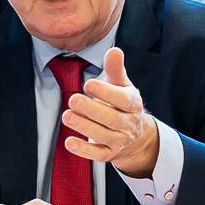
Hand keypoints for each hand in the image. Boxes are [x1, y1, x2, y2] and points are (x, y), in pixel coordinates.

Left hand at [62, 47, 159, 178]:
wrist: (137, 135)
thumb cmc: (123, 105)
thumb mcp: (122, 85)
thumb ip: (116, 69)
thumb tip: (114, 50)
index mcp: (132, 103)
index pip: (122, 99)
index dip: (106, 92)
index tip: (89, 84)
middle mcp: (127, 123)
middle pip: (111, 118)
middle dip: (91, 110)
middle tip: (73, 100)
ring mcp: (119, 140)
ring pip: (103, 135)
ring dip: (84, 127)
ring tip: (67, 117)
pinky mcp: (110, 153)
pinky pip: (98, 154)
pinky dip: (84, 150)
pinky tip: (69, 142)